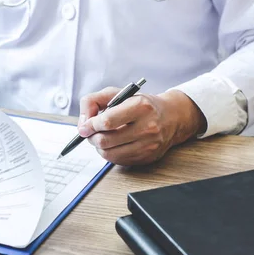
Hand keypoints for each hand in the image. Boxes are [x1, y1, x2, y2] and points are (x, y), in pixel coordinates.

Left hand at [78, 88, 206, 165]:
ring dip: (99, 147)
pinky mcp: (147, 158)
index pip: (107, 121)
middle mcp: (147, 127)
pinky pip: (118, 161)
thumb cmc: (141, 104)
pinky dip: (110, 153)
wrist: (171, 117)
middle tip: (91, 132)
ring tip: (102, 137)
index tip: (84, 127)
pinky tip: (114, 144)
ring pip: (109, 154)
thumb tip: (82, 124)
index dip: (90, 125)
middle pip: (106, 140)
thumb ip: (94, 101)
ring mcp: (148, 145)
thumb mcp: (118, 93)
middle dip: (92, 137)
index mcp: (140, 106)